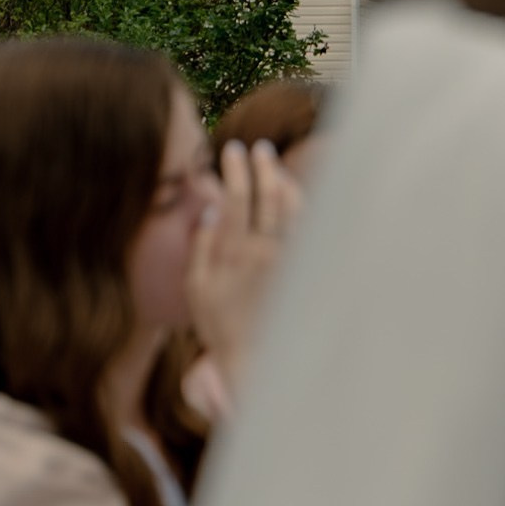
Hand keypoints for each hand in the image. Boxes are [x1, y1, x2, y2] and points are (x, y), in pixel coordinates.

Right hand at [188, 140, 300, 399]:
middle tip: (259, 147)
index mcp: (232, 254)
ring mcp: (288, 263)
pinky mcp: (303, 273)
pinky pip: (309, 233)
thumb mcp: (195, 287)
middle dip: (263, 167)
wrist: (253, 358)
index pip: (236, 200)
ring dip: (287, 184)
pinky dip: (304, 211)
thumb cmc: (219, 324)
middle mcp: (263, 254)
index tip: (231, 149)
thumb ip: (201, 247)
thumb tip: (211, 211)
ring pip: (294, 213)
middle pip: (268, 199)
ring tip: (277, 167)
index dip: (235, 171)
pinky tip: (297, 196)